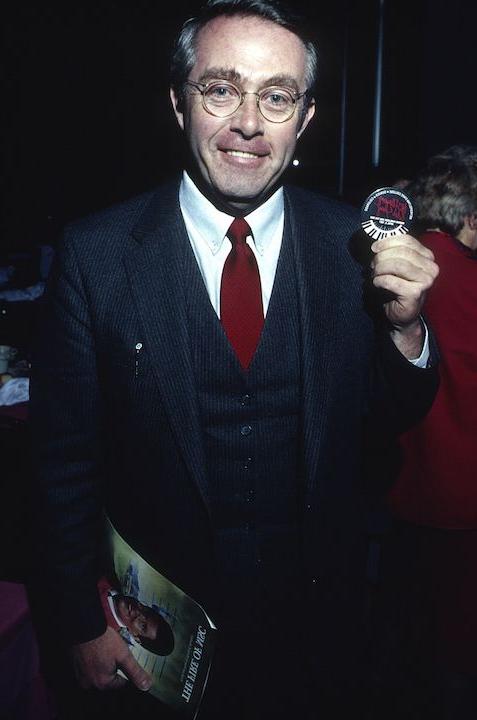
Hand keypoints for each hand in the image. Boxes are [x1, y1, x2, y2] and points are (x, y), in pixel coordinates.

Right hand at [71, 626, 152, 691]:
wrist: (84, 627)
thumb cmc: (103, 641)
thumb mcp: (124, 656)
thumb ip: (135, 672)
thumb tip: (146, 686)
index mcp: (103, 683)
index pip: (121, 685)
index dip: (127, 673)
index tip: (127, 662)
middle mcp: (90, 684)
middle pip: (109, 681)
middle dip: (115, 670)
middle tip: (115, 655)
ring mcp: (81, 676)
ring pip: (98, 676)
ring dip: (104, 668)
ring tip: (106, 654)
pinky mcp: (75, 668)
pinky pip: (88, 671)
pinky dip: (94, 664)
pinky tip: (98, 653)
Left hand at [371, 234, 438, 357]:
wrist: (402, 315)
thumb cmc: (398, 289)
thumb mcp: (397, 267)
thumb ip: (393, 253)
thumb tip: (378, 243)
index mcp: (427, 257)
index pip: (407, 240)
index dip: (388, 241)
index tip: (375, 248)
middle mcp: (431, 267)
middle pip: (401, 252)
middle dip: (382, 257)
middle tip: (373, 265)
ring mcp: (426, 281)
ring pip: (397, 265)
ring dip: (380, 269)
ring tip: (375, 275)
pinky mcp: (415, 293)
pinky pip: (392, 281)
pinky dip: (380, 281)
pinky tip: (377, 284)